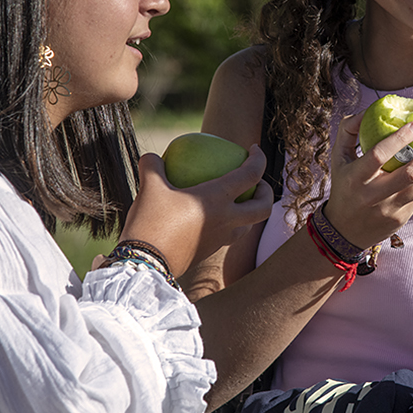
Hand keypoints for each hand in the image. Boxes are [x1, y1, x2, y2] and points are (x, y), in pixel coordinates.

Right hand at [119, 147, 273, 276]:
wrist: (145, 264)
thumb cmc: (150, 222)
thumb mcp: (148, 188)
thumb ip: (153, 167)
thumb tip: (151, 156)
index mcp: (217, 199)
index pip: (251, 175)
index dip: (259, 159)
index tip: (254, 149)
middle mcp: (226, 220)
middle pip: (263, 208)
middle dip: (267, 194)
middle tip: (258, 184)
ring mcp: (219, 240)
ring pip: (247, 227)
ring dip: (249, 213)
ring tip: (237, 203)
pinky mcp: (208, 252)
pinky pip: (226, 237)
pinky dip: (226, 225)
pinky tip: (209, 218)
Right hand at [319, 111, 412, 249]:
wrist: (344, 230)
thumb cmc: (344, 186)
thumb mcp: (338, 158)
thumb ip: (348, 131)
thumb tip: (366, 111)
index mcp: (355, 177)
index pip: (378, 155)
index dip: (399, 139)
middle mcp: (372, 195)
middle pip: (409, 173)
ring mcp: (389, 209)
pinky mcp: (402, 218)